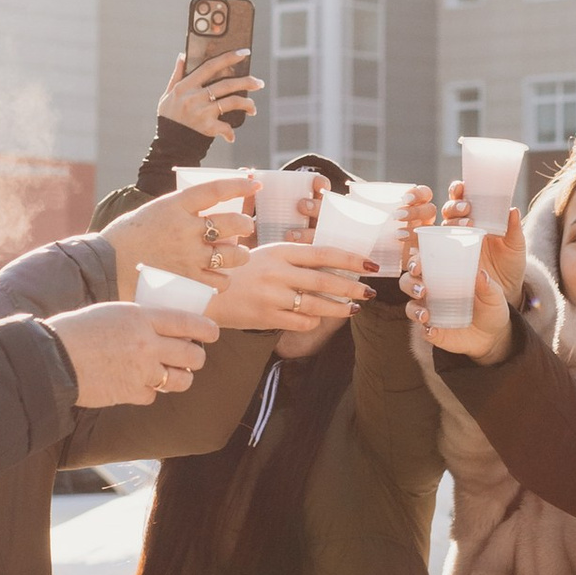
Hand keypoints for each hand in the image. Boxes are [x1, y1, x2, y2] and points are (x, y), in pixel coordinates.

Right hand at [47, 299, 216, 407]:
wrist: (53, 358)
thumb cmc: (77, 331)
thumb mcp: (112, 313)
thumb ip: (140, 320)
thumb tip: (162, 328)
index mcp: (142, 317)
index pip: (188, 322)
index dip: (207, 329)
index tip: (213, 333)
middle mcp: (147, 343)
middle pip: (193, 355)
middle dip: (196, 358)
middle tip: (191, 358)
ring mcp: (141, 370)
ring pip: (181, 380)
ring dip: (180, 378)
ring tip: (171, 375)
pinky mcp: (131, 392)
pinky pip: (153, 395)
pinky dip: (147, 391)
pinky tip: (135, 384)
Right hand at [103, 188, 239, 291]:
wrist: (105, 265)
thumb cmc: (129, 236)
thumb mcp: (155, 210)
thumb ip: (183, 209)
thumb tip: (214, 205)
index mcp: (175, 206)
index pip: (215, 189)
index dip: (239, 184)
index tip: (254, 183)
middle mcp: (185, 230)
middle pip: (232, 223)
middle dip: (246, 224)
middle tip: (246, 227)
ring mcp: (188, 257)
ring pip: (233, 255)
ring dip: (240, 254)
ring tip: (236, 254)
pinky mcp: (188, 281)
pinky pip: (220, 281)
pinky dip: (224, 279)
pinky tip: (220, 276)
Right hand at [161, 47, 259, 142]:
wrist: (167, 143)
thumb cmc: (169, 117)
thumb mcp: (168, 94)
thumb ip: (177, 74)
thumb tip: (183, 55)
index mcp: (185, 86)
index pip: (210, 66)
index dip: (228, 58)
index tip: (244, 53)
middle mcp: (194, 97)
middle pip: (227, 84)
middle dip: (247, 82)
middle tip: (260, 83)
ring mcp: (202, 112)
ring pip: (232, 102)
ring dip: (247, 104)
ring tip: (252, 108)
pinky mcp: (207, 128)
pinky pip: (226, 126)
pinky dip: (230, 132)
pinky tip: (231, 135)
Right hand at [206, 238, 370, 331]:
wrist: (205, 294)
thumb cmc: (238, 270)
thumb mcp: (263, 252)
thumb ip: (292, 254)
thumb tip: (329, 255)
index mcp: (279, 251)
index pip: (324, 253)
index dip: (350, 259)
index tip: (370, 264)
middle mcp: (277, 273)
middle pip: (325, 281)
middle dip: (353, 287)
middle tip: (371, 291)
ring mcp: (272, 297)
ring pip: (316, 305)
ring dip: (340, 308)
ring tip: (354, 308)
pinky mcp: (267, 318)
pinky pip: (300, 322)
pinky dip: (314, 322)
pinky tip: (319, 319)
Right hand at [408, 225, 514, 362]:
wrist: (494, 334)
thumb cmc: (491, 305)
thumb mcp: (495, 293)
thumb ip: (488, 285)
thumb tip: (481, 274)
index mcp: (443, 274)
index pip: (422, 261)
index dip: (415, 260)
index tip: (418, 264)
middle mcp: (432, 291)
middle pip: (409, 281)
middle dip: (411, 283)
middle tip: (422, 288)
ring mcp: (431, 311)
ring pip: (411, 307)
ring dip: (414, 309)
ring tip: (425, 314)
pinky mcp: (434, 331)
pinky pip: (423, 330)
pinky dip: (425, 330)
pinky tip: (431, 330)